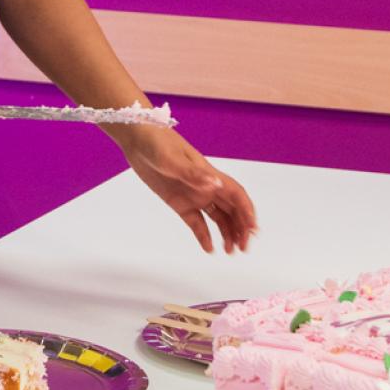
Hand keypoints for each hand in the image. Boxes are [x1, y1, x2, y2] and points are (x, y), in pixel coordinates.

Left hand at [122, 130, 256, 253]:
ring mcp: (193, 194)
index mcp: (209, 174)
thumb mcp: (172, 159)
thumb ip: (193, 174)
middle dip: (241, 227)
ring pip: (218, 216)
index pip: (236, 195)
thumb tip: (215, 185)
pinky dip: (204, 235)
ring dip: (227, 232)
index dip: (247, 212)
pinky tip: (209, 248)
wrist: (137, 138)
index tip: (252, 230)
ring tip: (230, 251)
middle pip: (231, 209)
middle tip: (243, 248)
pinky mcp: (179, 201)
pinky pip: (196, 221)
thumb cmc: (157, 142)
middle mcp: (205, 186)